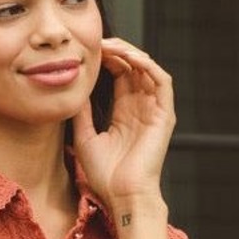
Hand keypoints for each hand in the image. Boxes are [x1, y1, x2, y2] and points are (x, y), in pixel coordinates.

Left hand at [72, 38, 176, 209]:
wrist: (123, 196)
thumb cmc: (105, 176)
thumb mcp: (85, 138)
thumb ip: (82, 113)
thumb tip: (74, 87)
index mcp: (124, 114)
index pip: (119, 75)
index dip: (107, 60)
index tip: (89, 51)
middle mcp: (141, 109)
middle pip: (133, 67)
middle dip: (117, 51)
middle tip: (98, 42)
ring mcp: (154, 111)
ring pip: (148, 69)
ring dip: (131, 53)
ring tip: (112, 46)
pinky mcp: (164, 115)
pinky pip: (162, 81)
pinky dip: (148, 65)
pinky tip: (130, 58)